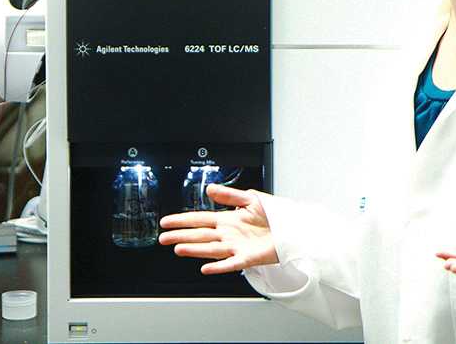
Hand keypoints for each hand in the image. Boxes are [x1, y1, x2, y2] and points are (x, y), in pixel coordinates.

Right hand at [159, 184, 277, 274]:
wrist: (292, 227)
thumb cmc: (273, 214)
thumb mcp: (250, 198)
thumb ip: (230, 195)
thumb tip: (209, 189)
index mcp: (228, 219)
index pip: (200, 219)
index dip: (183, 220)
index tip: (167, 222)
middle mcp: (229, 234)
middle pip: (200, 235)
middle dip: (181, 236)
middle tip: (163, 238)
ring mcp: (236, 246)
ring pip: (210, 249)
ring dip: (194, 249)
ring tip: (179, 248)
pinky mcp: (247, 257)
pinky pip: (230, 263)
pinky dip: (218, 266)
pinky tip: (206, 268)